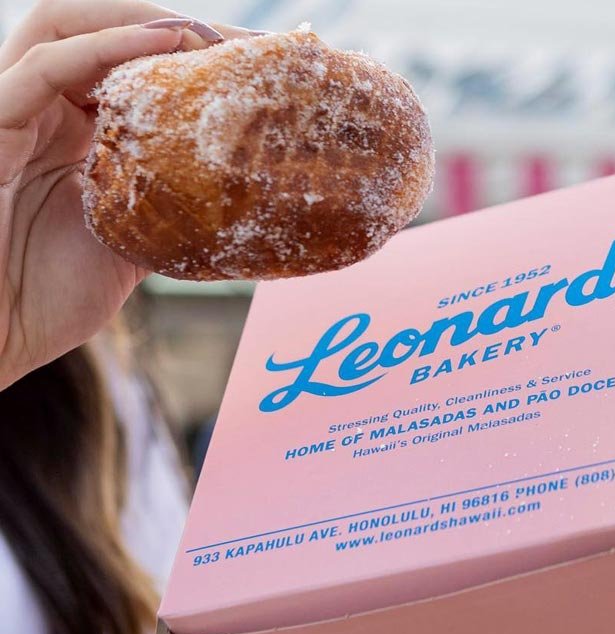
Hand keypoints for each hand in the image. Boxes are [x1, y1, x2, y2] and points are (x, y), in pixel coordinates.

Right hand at [0, 0, 253, 389]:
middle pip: (105, 30)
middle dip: (179, 26)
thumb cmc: (43, 298)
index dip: (195, 53)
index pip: (132, 62)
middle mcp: (43, 109)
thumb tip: (250, 204)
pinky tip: (165, 41)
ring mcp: (14, 110)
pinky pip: (44, 65)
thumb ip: (173, 209)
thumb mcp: (132, 244)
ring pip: (69, 25)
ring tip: (208, 37)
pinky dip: (106, 44)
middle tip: (246, 47)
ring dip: (146, 20)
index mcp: (75, 130)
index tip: (263, 64)